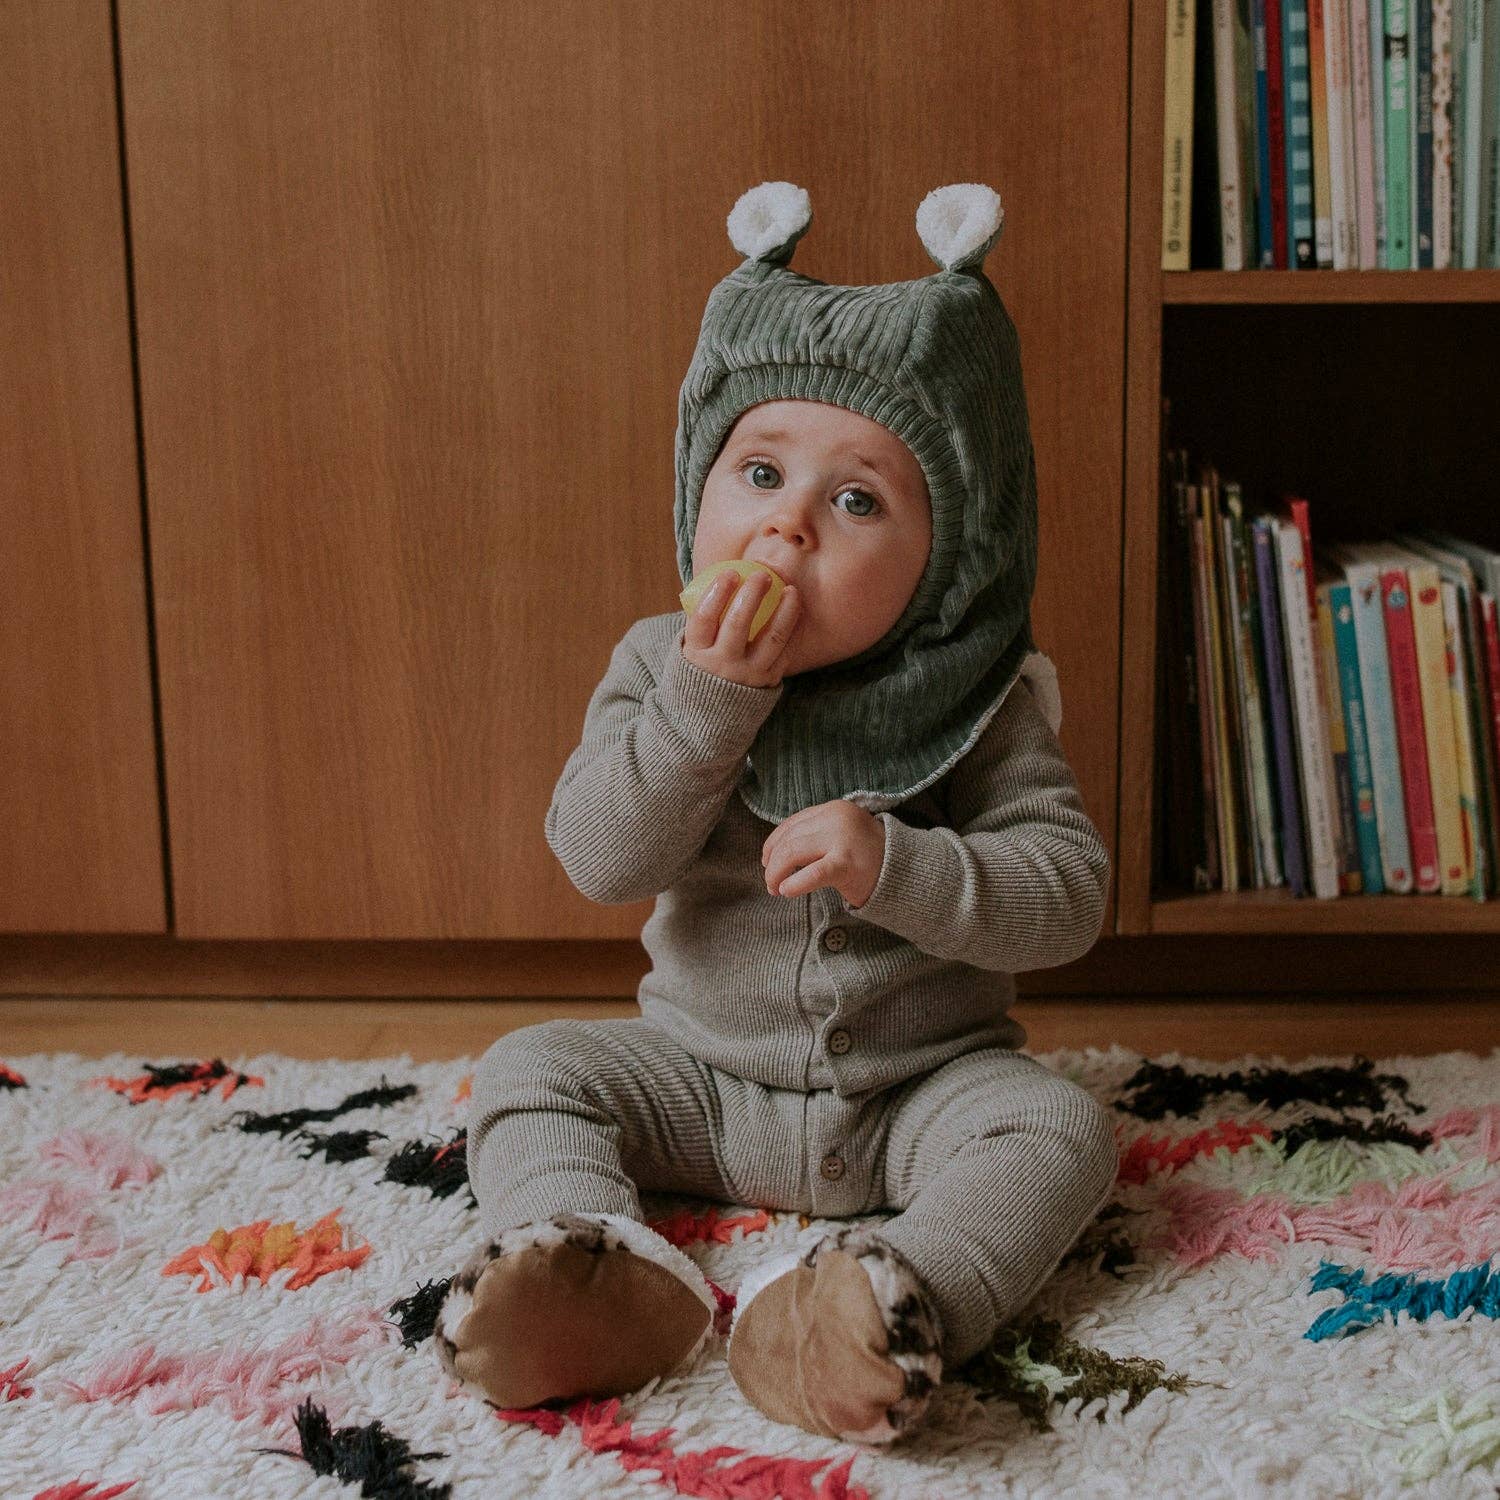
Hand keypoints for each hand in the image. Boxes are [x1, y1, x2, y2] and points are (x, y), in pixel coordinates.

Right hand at [681, 567, 800, 688]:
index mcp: (697, 651)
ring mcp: (747, 674)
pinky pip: (785, 651)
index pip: (704, 618)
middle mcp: (721, 664)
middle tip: (762, 575)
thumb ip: (706, 617)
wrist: (712, 711)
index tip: (731, 572)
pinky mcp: (768, 681)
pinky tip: (795, 610)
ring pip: (771, 638)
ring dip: (784, 611)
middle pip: (738, 624)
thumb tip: (727, 574)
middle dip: (751, 595)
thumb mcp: (694, 645)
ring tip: (791, 590)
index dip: (717, 593)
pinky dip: (792, 629)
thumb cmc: (704, 662)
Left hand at [762, 799, 885, 907]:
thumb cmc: (868, 857)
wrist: (906, 872)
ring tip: (775, 888)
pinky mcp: (846, 863)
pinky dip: (795, 883)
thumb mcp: (841, 834)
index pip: (792, 823)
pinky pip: (812, 874)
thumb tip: (775, 851)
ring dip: (777, 873)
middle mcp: (837, 819)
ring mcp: (842, 839)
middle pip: (789, 839)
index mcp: (833, 809)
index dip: (772, 844)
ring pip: (793, 853)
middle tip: (770, 882)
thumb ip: (815, 835)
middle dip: (772, 862)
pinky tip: (786, 891)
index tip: (766, 861)